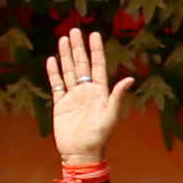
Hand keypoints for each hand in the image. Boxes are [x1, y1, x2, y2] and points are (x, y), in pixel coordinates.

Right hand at [45, 30, 139, 167]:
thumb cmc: (99, 136)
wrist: (81, 152)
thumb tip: (130, 78)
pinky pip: (56, 84)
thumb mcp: (111, 116)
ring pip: (69, 71)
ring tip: (63, 39)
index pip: (98, 66)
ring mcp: (73, 96)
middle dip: (78, 47)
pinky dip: (54, 72)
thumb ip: (118, 96)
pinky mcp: (61, 103)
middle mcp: (87, 91)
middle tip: (74, 30)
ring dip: (66, 55)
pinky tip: (52, 60)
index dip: (96, 50)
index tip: (94, 34)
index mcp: (100, 92)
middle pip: (81, 64)